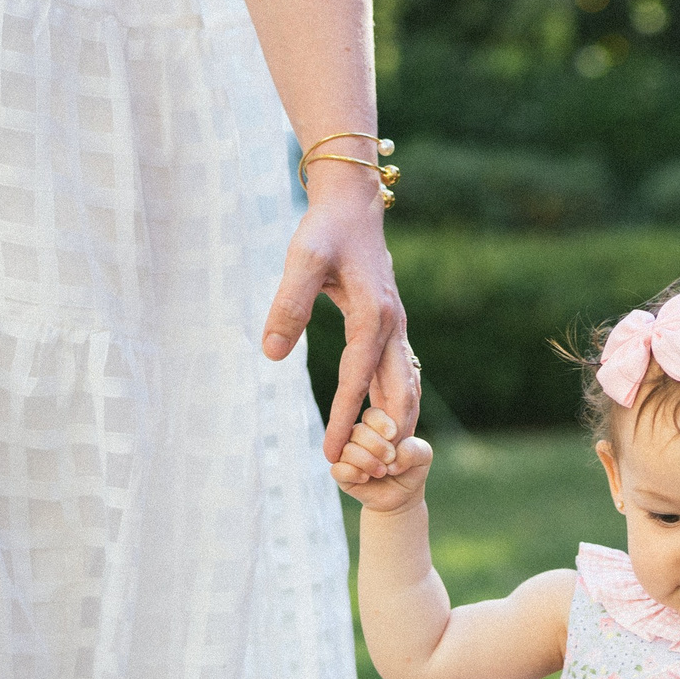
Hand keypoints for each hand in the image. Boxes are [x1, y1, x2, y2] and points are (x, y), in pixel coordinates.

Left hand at [260, 182, 419, 461]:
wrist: (353, 207)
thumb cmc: (324, 231)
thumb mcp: (301, 260)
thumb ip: (288, 305)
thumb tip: (273, 354)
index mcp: (373, 316)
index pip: (357, 379)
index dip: (343, 418)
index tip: (330, 453)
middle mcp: (393, 327)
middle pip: (400, 393)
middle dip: (387, 435)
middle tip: (367, 471)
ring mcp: (396, 328)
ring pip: (406, 387)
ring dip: (396, 423)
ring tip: (378, 459)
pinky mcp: (391, 327)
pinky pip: (399, 374)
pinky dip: (394, 403)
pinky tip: (380, 423)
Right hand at [331, 407, 432, 512]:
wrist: (402, 496)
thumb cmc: (411, 470)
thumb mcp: (423, 457)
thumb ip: (413, 450)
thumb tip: (392, 459)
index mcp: (377, 426)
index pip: (371, 415)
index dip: (381, 424)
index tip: (394, 436)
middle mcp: (358, 437)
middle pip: (358, 431)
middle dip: (378, 446)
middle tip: (390, 458)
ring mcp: (347, 454)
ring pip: (347, 450)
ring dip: (368, 461)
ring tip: (382, 472)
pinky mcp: (341, 473)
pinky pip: (337, 469)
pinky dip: (353, 473)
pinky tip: (365, 478)